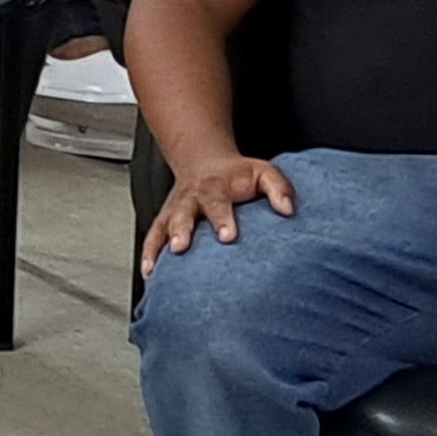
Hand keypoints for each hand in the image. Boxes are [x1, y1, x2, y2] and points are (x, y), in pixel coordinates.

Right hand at [142, 153, 295, 268]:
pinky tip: (149, 273)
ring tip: (155, 267)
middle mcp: (190, 198)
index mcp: (215, 186)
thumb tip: (288, 210)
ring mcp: (174, 210)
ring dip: (158, 246)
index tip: (227, 236)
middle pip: (182, 213)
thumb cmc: (237, 175)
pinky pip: (152, 238)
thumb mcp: (263, 172)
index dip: (221, 218)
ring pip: (162, 226)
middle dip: (180, 230)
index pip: (217, 201)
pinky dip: (148, 255)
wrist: (204, 162)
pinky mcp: (164, 221)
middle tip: (180, 247)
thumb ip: (279, 188)